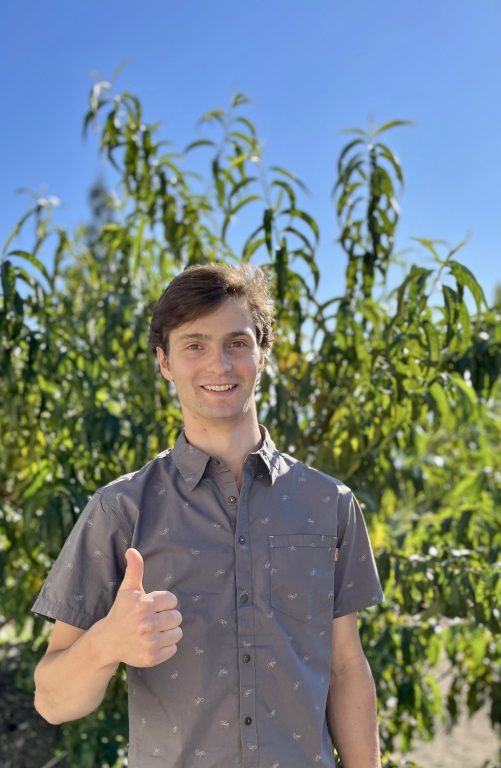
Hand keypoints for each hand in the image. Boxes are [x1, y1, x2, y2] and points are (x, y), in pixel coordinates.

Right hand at [102, 548, 181, 667]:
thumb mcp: (127, 590)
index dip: (165, 602)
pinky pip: (173, 648)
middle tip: (155, 619)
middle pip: (177, 617)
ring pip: (177, 633)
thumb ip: (134, 569)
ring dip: (170, 631)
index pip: (172, 600)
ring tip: (156, 630)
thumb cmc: (121, 612)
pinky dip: (167, 646)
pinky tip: (154, 642)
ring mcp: (149, 642)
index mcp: (143, 604)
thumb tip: (132, 550)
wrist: (107, 641)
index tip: (154, 606)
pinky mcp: (152, 658)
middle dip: (168, 617)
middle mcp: (146, 624)